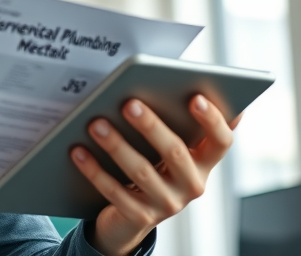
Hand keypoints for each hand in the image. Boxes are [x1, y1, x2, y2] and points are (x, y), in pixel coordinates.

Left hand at [70, 95, 240, 255]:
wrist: (130, 217)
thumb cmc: (152, 167)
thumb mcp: (169, 149)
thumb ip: (177, 121)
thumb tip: (173, 83)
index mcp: (204, 162)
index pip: (221, 141)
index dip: (213, 120)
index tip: (195, 97)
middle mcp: (192, 185)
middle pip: (176, 152)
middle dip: (151, 126)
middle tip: (129, 104)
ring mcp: (167, 204)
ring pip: (142, 172)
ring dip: (117, 145)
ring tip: (96, 123)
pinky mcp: (140, 217)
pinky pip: (115, 192)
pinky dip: (95, 170)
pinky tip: (78, 151)